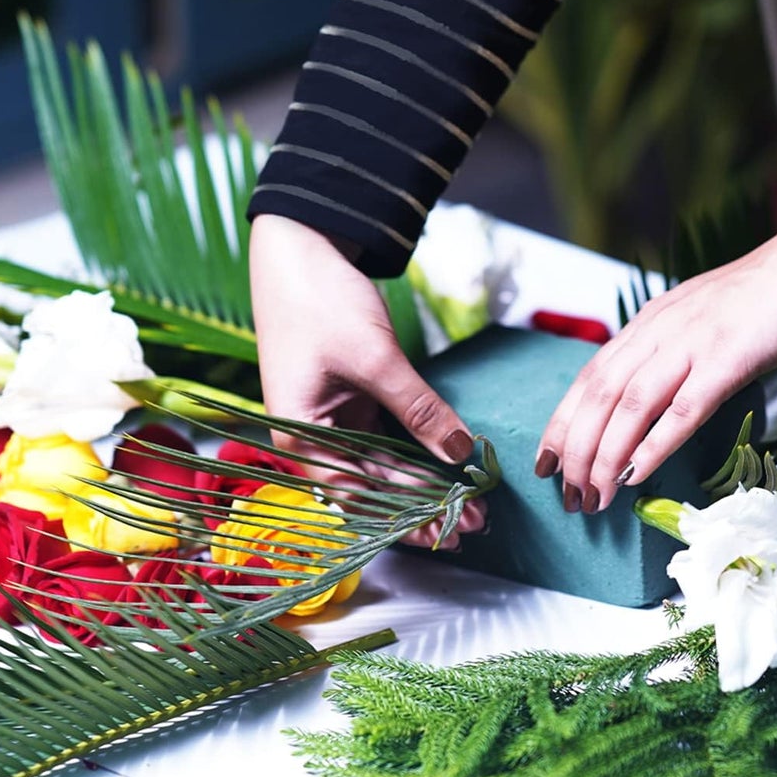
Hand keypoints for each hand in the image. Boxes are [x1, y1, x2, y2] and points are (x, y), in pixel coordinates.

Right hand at [248, 214, 485, 547]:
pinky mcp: (351, 396)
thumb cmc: (322, 303)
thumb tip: (461, 452)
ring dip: (423, 481)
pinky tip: (448, 462)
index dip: (406, 515)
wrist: (302, 247)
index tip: (452, 528)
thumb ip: (418, 408)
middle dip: (423, 505)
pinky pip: (386, 434)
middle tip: (475, 522)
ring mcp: (333, 416)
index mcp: (302, 437)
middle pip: (371, 485)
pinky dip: (416, 448)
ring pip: (382, 462)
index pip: (358, 494)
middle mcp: (313, 436)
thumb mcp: (375, 358)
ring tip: (469, 500)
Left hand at [539, 223, 776, 514]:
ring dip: (605, 456)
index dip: (564, 421)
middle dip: (575, 450)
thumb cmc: (773, 298)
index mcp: (655, 320)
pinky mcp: (729, 356)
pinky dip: (655, 443)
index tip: (547, 462)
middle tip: (568, 497)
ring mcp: (694, 340)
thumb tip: (655, 402)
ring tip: (595, 496)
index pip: (592, 374)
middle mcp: (663, 328)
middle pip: (599, 394)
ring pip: (630, 404)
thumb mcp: (708, 321)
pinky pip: (682, 406)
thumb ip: (678, 352)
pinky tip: (637, 473)